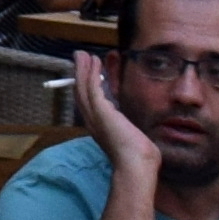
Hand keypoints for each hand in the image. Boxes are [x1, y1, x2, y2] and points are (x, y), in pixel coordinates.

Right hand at [72, 48, 157, 173]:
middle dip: (80, 73)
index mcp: (98, 127)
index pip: (88, 102)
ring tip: (83, 54)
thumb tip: (133, 126)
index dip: (86, 85)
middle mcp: (92, 121)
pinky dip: (92, 73)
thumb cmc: (138, 156)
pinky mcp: (101, 110)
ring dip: (83, 69)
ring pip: (83, 87)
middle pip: (80, 91)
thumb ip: (128, 128)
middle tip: (80, 57)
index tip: (89, 72)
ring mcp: (95, 116)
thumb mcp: (131, 137)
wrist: (136, 164)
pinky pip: (92, 87)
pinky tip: (95, 61)